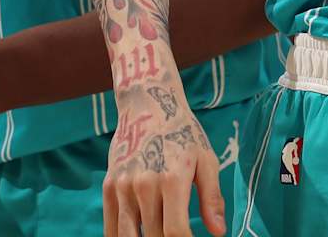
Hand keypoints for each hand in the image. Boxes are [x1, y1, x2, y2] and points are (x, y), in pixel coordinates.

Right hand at [104, 78, 223, 236]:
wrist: (148, 104)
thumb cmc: (182, 132)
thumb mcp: (206, 160)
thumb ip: (212, 198)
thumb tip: (219, 231)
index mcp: (172, 180)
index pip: (176, 232)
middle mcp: (145, 186)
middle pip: (154, 236)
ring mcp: (123, 187)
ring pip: (129, 236)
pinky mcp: (109, 186)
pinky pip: (111, 227)